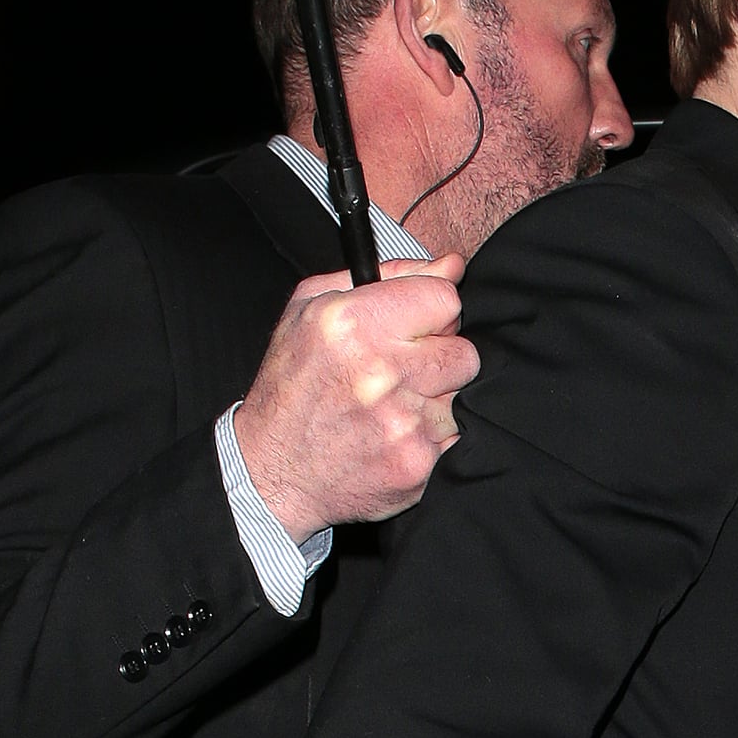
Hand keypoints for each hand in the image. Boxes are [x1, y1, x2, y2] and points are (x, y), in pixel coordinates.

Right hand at [231, 253, 476, 539]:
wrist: (274, 472)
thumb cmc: (291, 386)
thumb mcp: (313, 308)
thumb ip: (388, 276)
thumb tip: (450, 265)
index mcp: (353, 322)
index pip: (446, 299)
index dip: (435, 313)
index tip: (418, 327)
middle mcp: (380, 371)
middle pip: (464, 351)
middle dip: (440, 358)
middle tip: (402, 372)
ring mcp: (402, 422)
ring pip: (461, 397)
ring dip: (435, 401)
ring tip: (391, 407)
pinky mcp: (416, 463)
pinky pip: (454, 438)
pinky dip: (432, 437)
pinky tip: (395, 435)